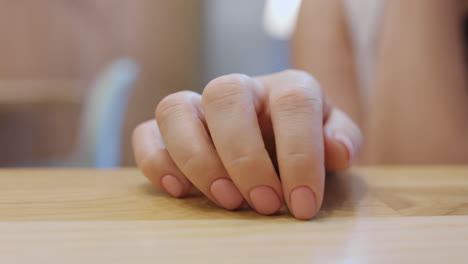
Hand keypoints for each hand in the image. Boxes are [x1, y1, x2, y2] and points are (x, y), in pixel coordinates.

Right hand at [132, 70, 362, 219]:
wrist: (275, 141)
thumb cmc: (304, 143)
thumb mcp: (333, 140)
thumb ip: (341, 139)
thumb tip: (338, 150)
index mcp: (286, 87)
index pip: (293, 102)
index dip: (300, 154)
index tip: (303, 205)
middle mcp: (240, 89)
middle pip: (225, 95)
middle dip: (244, 156)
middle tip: (263, 204)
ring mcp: (200, 107)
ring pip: (175, 108)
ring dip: (197, 158)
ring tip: (226, 200)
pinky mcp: (170, 129)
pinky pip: (147, 133)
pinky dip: (157, 161)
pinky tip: (180, 191)